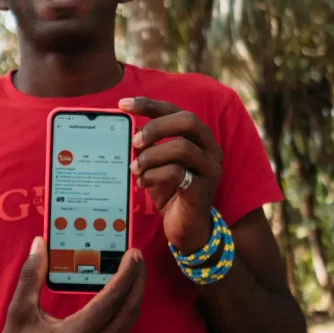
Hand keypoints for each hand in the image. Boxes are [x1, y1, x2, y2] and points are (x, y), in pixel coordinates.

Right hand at [0, 237, 145, 332]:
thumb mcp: (18, 312)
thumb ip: (31, 276)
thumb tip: (39, 244)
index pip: (112, 300)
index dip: (126, 274)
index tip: (132, 253)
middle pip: (129, 311)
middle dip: (138, 281)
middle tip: (137, 256)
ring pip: (128, 322)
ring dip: (134, 295)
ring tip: (133, 271)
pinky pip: (120, 330)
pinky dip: (125, 309)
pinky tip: (119, 294)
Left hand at [118, 97, 222, 252]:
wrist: (187, 228)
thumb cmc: (171, 192)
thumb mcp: (157, 164)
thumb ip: (148, 146)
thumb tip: (128, 130)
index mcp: (198, 137)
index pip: (175, 110)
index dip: (149, 104)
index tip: (123, 104)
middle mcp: (210, 149)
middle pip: (188, 120)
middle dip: (156, 127)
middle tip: (134, 142)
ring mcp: (210, 169)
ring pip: (182, 147)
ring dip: (151, 156)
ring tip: (135, 169)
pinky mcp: (202, 190)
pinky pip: (177, 173)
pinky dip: (153, 175)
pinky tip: (142, 183)